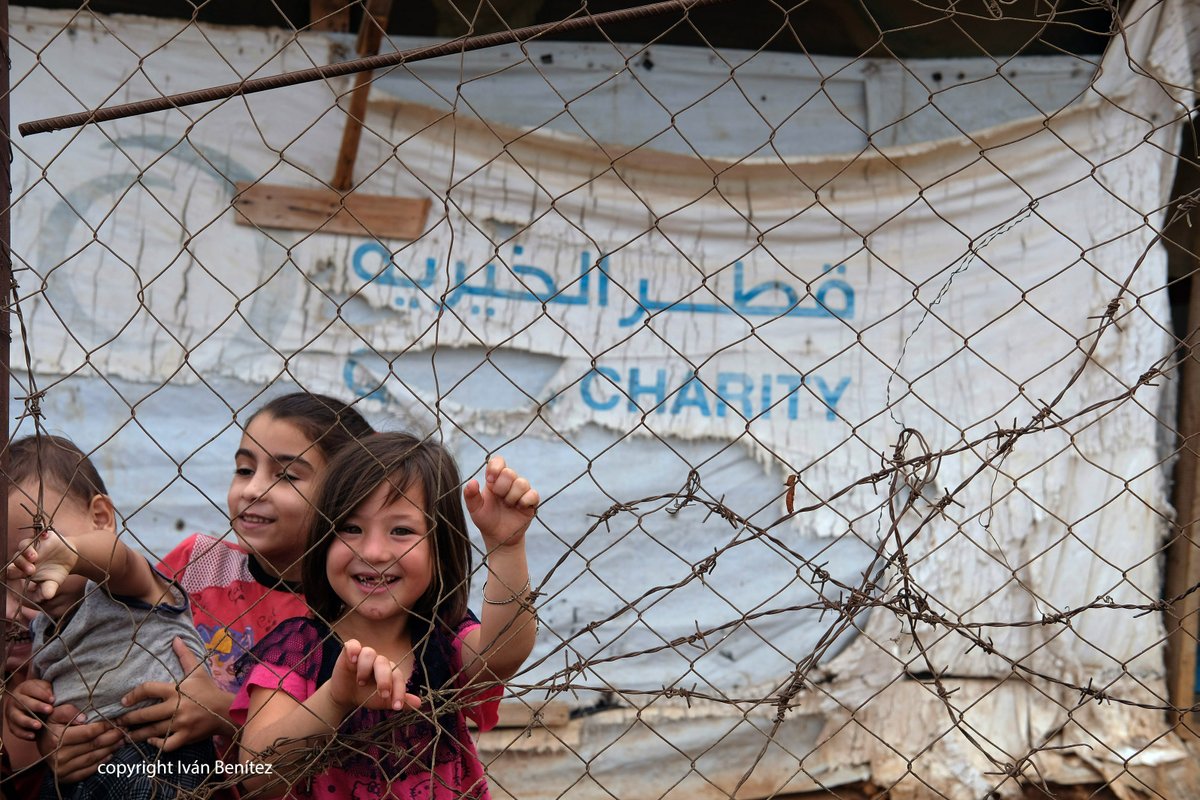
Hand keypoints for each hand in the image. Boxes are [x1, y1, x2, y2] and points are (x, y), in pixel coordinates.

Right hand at [4, 678, 53, 740]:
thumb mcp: (43, 687)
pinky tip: (33, 736)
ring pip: (17, 718)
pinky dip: (23, 734)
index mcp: (23, 689)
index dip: (42, 694)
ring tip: (39, 725)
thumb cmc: (38, 693)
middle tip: (49, 710)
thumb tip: (51, 698)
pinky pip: (15, 730)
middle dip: (37, 706)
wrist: (27, 700)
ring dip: (28, 722)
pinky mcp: (11, 724)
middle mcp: (15, 700)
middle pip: (24, 703)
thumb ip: (47, 690)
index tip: (53, 699)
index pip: (31, 690)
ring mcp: (11, 713)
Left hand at [6, 529, 77, 600]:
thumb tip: (46, 597)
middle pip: (16, 559)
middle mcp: (24, 557)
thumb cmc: (56, 572)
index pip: (12, 571)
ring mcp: (33, 546)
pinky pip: (38, 534)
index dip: (15, 573)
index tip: (26, 577)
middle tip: (32, 570)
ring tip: (35, 557)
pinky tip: (45, 537)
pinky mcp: (42, 537)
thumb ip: (47, 590)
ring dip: (27, 551)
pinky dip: (41, 535)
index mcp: (22, 570)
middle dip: (21, 564)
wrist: (69, 558)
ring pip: (23, 546)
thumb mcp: (53, 583)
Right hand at [38, 703, 124, 782]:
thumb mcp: (56, 713)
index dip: (105, 726)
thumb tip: (85, 718)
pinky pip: (88, 770)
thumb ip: (69, 711)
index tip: (118, 720)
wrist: (41, 744)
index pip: (88, 733)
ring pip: (94, 758)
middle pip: (94, 745)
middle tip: (125, 729)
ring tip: (122, 740)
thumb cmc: (52, 725)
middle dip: (113, 736)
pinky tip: (110, 754)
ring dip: (111, 748)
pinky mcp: (65, 777)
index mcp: (56, 739)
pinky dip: (101, 762)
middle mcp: (59, 756)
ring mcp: (62, 768)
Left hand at [119, 637, 234, 749]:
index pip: (148, 689)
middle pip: (145, 714)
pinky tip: (150, 740)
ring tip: (126, 736)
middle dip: (128, 719)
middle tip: (117, 722)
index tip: (124, 701)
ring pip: (152, 731)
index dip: (133, 694)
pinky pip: (166, 744)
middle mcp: (176, 707)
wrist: (226, 710)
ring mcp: (180, 724)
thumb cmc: (208, 690)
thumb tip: (175, 638)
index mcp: (176, 690)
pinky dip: (156, 743)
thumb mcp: (197, 671)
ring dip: (136, 734)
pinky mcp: (186, 737)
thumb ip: (184, 656)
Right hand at [329, 639, 420, 714]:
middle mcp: (378, 660)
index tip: (397, 707)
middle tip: (383, 694)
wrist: (346, 696)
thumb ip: (400, 701)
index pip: (397, 677)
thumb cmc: (366, 695)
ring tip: (361, 683)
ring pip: (369, 654)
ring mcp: (364, 655)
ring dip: (365, 668)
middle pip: (384, 664)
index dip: (399, 691)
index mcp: (389, 670)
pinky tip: (352, 660)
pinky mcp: (349, 652)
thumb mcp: (383, 701)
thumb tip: (419, 704)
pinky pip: (352, 645)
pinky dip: (353, 650)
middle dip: (385, 680)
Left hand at [463, 456, 538, 550]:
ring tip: (508, 505)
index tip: (490, 480)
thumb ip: (470, 495)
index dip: (495, 467)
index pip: (498, 461)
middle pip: (509, 472)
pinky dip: (525, 501)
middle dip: (502, 487)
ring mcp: (521, 491)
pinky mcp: (531, 501)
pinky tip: (519, 507)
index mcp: (494, 480)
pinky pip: (533, 494)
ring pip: (522, 483)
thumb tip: (472, 482)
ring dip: (512, 496)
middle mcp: (509, 482)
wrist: (498, 537)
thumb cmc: (486, 520)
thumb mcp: (474, 509)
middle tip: (499, 498)